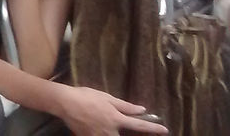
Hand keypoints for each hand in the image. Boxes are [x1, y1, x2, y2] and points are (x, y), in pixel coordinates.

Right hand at [53, 85, 167, 135]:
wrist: (64, 103)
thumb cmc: (86, 97)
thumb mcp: (107, 98)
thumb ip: (125, 106)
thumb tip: (142, 109)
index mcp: (116, 120)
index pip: (139, 126)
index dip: (153, 128)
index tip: (165, 130)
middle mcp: (110, 132)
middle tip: (126, 126)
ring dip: (115, 134)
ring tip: (112, 125)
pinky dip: (102, 134)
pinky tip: (98, 128)